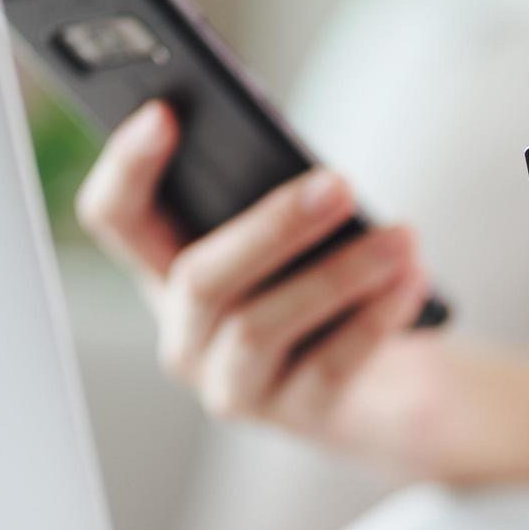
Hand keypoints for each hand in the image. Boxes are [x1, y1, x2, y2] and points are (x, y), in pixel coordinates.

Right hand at [75, 101, 436, 449]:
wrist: (389, 380)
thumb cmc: (330, 280)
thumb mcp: (298, 234)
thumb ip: (278, 197)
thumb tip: (309, 175)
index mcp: (166, 271)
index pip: (116, 218)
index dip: (127, 167)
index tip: (164, 113)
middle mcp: (185, 334)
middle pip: (197, 279)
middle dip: (271, 226)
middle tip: (340, 184)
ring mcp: (233, 384)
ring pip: (261, 326)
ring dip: (339, 274)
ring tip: (403, 236)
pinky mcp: (296, 416)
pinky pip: (329, 366)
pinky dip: (375, 317)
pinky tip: (413, 278)